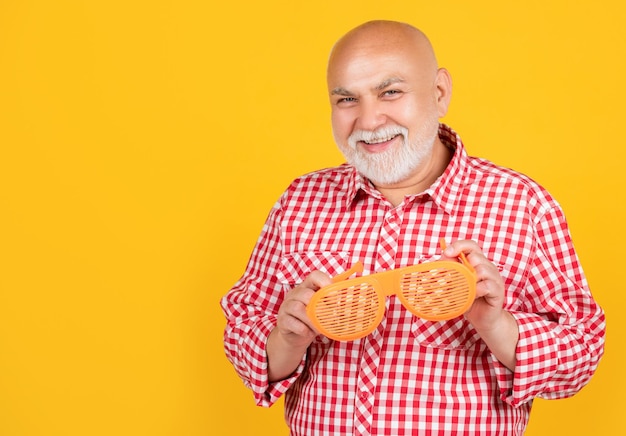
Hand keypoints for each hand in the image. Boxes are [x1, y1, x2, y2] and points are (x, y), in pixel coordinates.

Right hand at [267, 270, 331, 380]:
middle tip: (330, 317)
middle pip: (305, 293)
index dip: (325, 282)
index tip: (334, 296)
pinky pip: (291, 322)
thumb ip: (334, 305)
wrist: (295, 336)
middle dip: (319, 307)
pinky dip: (302, 329)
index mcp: (307, 287)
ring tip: (320, 329)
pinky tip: (308, 333)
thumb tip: (355, 304)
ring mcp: (286, 307)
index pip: (314, 275)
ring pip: (297, 308)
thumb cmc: (312, 320)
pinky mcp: (282, 320)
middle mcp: (295, 294)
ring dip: (311, 320)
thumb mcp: (323, 309)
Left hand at [441, 240, 517, 369]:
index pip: (471, 245)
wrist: (483, 319)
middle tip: (456, 276)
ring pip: (483, 269)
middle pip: (476, 256)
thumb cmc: (469, 300)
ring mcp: (494, 279)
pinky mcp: (498, 291)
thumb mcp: (456, 284)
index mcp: (477, 262)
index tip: (447, 252)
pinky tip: (472, 295)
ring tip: (464, 287)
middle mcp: (487, 267)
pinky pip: (487, 285)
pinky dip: (477, 289)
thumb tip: (438, 261)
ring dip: (470, 277)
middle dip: (464, 264)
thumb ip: (450, 272)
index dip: (460, 245)